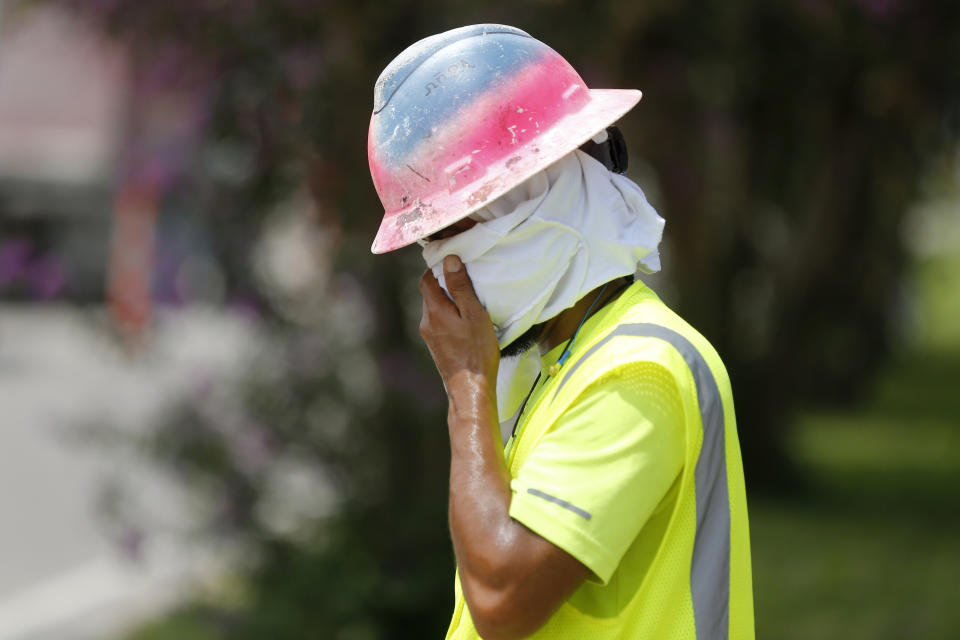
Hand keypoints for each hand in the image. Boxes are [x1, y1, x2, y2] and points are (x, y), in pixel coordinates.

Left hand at [418, 255, 499, 392]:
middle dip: (443, 283)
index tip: (453, 262)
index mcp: (434, 310)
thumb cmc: (476, 351)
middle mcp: (426, 322)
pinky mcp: (436, 346)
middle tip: (464, 279)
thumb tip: (449, 259)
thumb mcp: (474, 314)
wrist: (470, 389)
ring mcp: (429, 336)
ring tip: (467, 300)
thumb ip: (460, 287)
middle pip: (429, 293)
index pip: (426, 279)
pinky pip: (439, 322)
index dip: (437, 267)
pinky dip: (448, 315)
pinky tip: (464, 321)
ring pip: (434, 309)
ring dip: (447, 301)